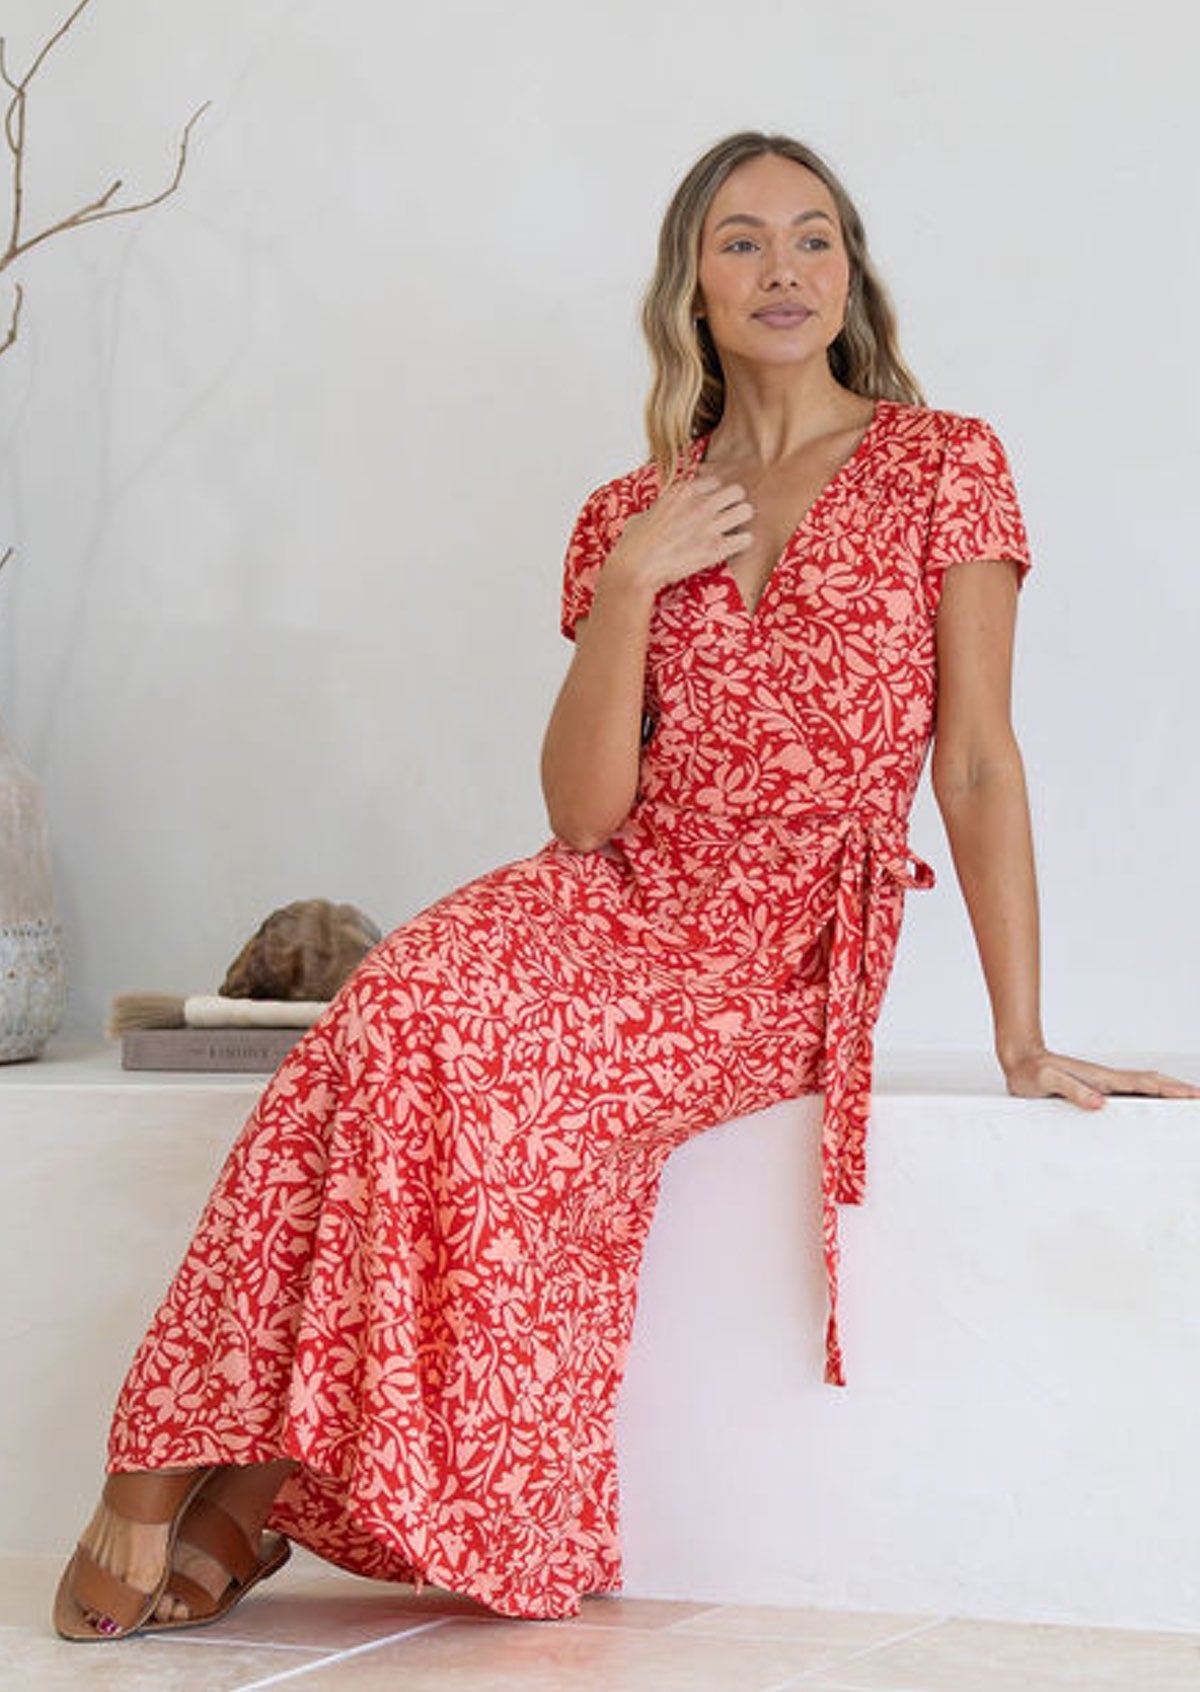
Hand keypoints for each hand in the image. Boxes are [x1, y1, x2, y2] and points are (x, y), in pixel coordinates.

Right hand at [600, 475, 753, 600]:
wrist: (636, 568)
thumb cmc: (634, 545)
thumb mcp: (641, 516)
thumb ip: (656, 511)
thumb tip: (653, 516)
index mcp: (682, 492)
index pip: (715, 481)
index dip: (713, 494)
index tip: (710, 505)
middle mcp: (700, 504)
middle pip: (737, 491)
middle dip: (733, 503)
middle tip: (727, 516)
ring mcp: (710, 525)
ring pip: (746, 511)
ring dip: (741, 521)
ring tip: (732, 530)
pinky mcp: (716, 549)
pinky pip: (746, 539)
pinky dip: (742, 543)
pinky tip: (732, 547)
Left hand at [1002, 1046, 1199, 1109]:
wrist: (1019, 1059)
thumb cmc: (1031, 1070)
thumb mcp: (1049, 1080)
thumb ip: (1073, 1090)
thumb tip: (1101, 1103)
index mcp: (1102, 1079)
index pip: (1146, 1084)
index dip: (1171, 1090)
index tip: (1194, 1096)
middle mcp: (1107, 1081)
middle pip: (1152, 1084)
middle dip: (1178, 1091)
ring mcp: (1102, 1085)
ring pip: (1143, 1090)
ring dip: (1165, 1096)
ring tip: (1186, 1106)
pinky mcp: (1093, 1091)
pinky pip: (1127, 1096)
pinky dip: (1145, 1101)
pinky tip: (1148, 1112)